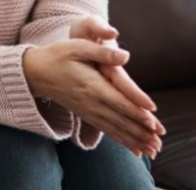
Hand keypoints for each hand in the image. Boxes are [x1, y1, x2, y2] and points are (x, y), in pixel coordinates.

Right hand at [22, 39, 162, 157]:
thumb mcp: (77, 46)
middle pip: (120, 119)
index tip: (153, 120)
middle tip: (160, 140)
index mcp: (92, 85)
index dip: (136, 111)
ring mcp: (88, 111)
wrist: (35, 73)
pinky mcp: (86, 114)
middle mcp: (91, 102)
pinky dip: (122, 140)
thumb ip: (102, 53)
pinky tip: (134, 148)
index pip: (119, 101)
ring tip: (153, 149)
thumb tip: (126, 56)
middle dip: (141, 130)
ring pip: (115, 128)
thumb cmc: (57, 55)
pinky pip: (107, 130)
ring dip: (134, 139)